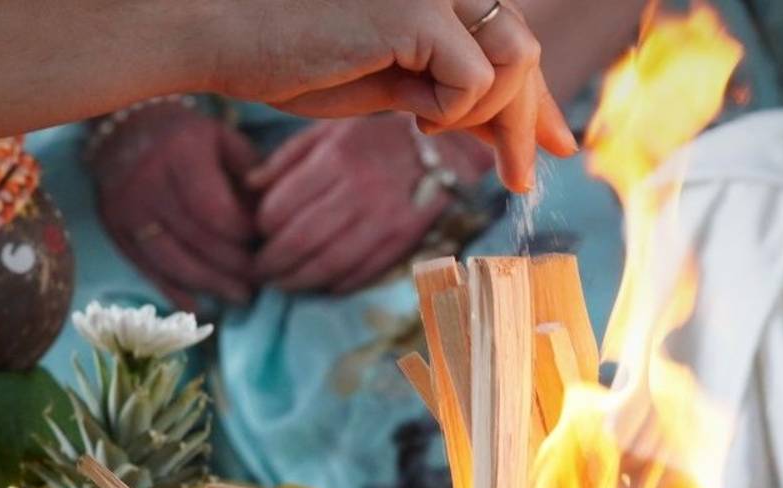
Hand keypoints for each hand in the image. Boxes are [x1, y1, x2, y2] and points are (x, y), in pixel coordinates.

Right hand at [92, 103, 259, 307]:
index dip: (244, 234)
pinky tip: (202, 307)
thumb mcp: (225, 140)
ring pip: (173, 261)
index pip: (215, 210)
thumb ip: (252, 174)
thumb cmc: (189, 138)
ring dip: (212, 285)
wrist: (124, 129)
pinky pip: (147, 270)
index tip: (266, 244)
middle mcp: (148, 182)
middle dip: (235, 266)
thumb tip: (273, 220)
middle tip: (263, 280)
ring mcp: (127, 209)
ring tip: (241, 296)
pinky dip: (175, 293)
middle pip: (197, 240)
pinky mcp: (115, 230)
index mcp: (180, 154)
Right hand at [200, 0, 576, 192]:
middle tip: (523, 177)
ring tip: (431, 129)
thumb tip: (514, 132)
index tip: (555, 144)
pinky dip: (451, 111)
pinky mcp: (416, 11)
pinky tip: (411, 115)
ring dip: (490, 114)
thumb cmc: (296, 58)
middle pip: (522, 49)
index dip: (538, 97)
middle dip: (529, 119)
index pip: (510, 39)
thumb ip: (453, 96)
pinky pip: (474, 80)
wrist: (227, 36)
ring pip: (514, 59)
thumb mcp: (395, 83)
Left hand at [249, 115, 493, 294]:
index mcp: (335, 159)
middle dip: (272, 261)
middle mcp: (357, 191)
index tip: (255, 233)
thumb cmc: (379, 137)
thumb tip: (248, 186)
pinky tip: (320, 286)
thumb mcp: (331, 130)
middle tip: (259, 269)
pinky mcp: (402, 241)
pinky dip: (335, 285)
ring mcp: (382, 220)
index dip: (261, 227)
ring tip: (282, 283)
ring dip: (297, 280)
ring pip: (326, 263)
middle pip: (299, 240)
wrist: (447, 149)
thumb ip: (288, 157)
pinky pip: (360, 273)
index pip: (281, 206)